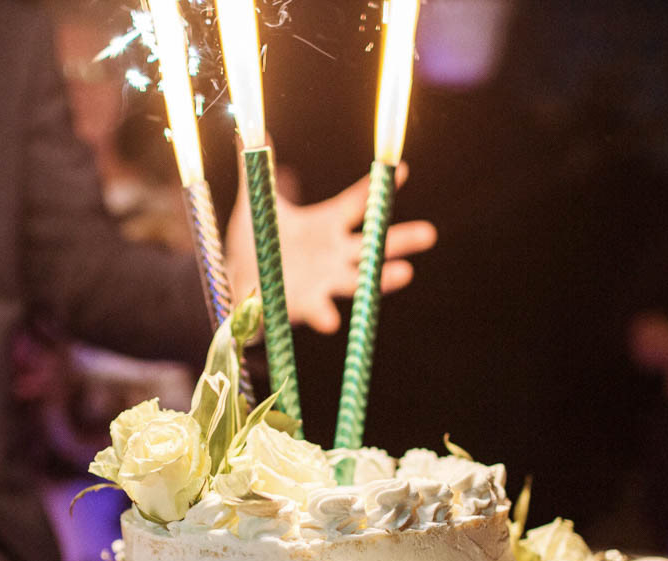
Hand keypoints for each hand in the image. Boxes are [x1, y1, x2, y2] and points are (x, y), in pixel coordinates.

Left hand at [225, 159, 437, 333]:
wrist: (238, 282)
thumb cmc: (256, 242)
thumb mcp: (256, 204)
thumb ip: (257, 170)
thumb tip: (250, 131)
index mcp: (327, 224)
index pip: (358, 202)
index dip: (378, 187)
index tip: (400, 169)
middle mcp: (334, 253)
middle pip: (374, 245)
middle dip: (401, 240)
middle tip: (430, 234)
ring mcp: (324, 281)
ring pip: (359, 280)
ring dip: (381, 278)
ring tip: (406, 274)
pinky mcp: (305, 305)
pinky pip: (318, 310)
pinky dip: (324, 315)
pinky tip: (330, 322)